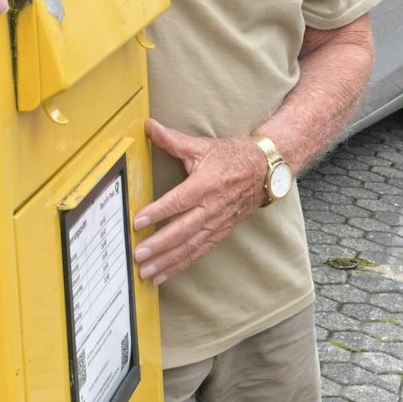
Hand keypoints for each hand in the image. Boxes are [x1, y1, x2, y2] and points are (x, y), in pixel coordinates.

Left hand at [132, 119, 268, 284]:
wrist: (264, 172)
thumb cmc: (231, 157)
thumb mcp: (202, 146)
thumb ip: (173, 140)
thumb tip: (149, 126)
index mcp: (206, 184)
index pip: (178, 201)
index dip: (158, 212)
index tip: (138, 222)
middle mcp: (211, 208)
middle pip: (183, 230)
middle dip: (159, 245)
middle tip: (138, 254)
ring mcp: (216, 224)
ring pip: (189, 247)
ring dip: (167, 261)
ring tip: (146, 272)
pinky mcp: (219, 233)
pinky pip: (198, 253)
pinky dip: (180, 265)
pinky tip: (163, 275)